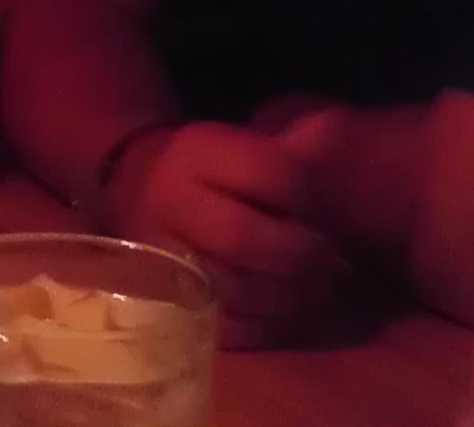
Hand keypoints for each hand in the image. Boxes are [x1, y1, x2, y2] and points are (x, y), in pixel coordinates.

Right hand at [112, 121, 349, 348]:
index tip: (331, 212)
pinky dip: (266, 327)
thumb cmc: (213, 172)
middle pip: (242, 237)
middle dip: (300, 255)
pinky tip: (288, 313)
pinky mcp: (162, 300)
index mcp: (198, 153)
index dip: (313, 197)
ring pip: (231, 290)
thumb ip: (294, 147)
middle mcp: (171, 200)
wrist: (138, 193)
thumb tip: (335, 147)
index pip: (270, 172)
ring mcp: (160, 255)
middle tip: (332, 262)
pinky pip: (221, 325)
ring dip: (289, 297)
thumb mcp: (243, 145)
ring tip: (319, 289)